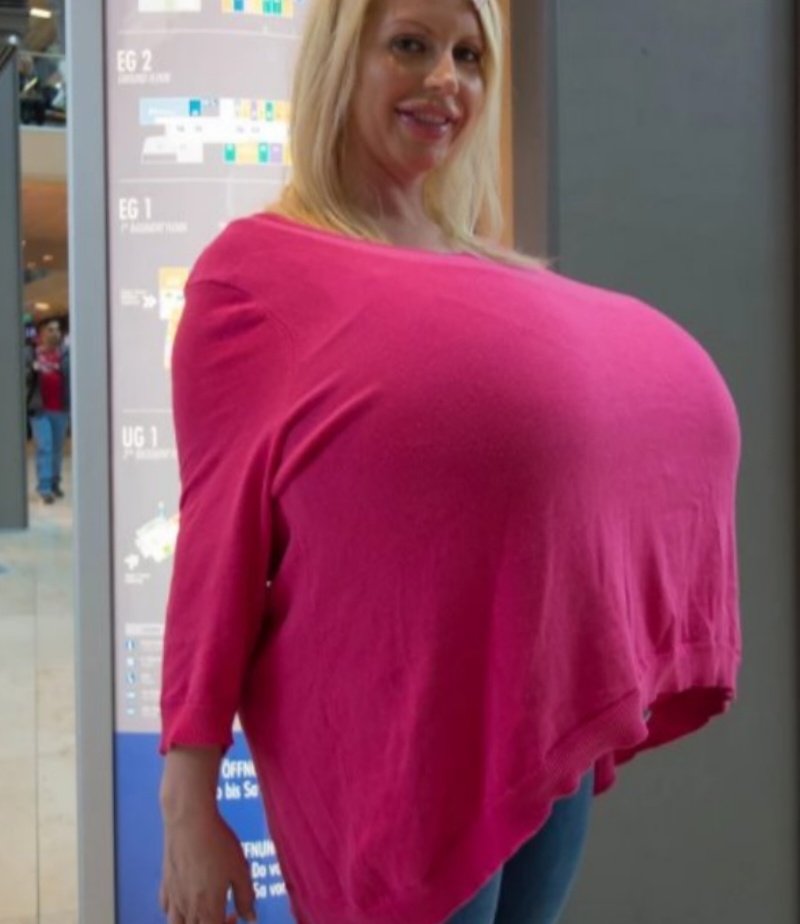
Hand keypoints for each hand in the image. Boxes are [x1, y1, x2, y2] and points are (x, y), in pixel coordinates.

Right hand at [160, 806, 255, 923]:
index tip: (235, 914)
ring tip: (203, 910)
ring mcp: (173, 896)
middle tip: (223, 912)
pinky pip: (166, 908)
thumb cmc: (218, 844)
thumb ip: (246, 896)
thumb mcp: (240, 870)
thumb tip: (251, 918)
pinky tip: (186, 896)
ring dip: (190, 923)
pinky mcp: (165, 882)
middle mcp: (187, 908)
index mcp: (208, 908)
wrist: (190, 821)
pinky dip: (176, 911)